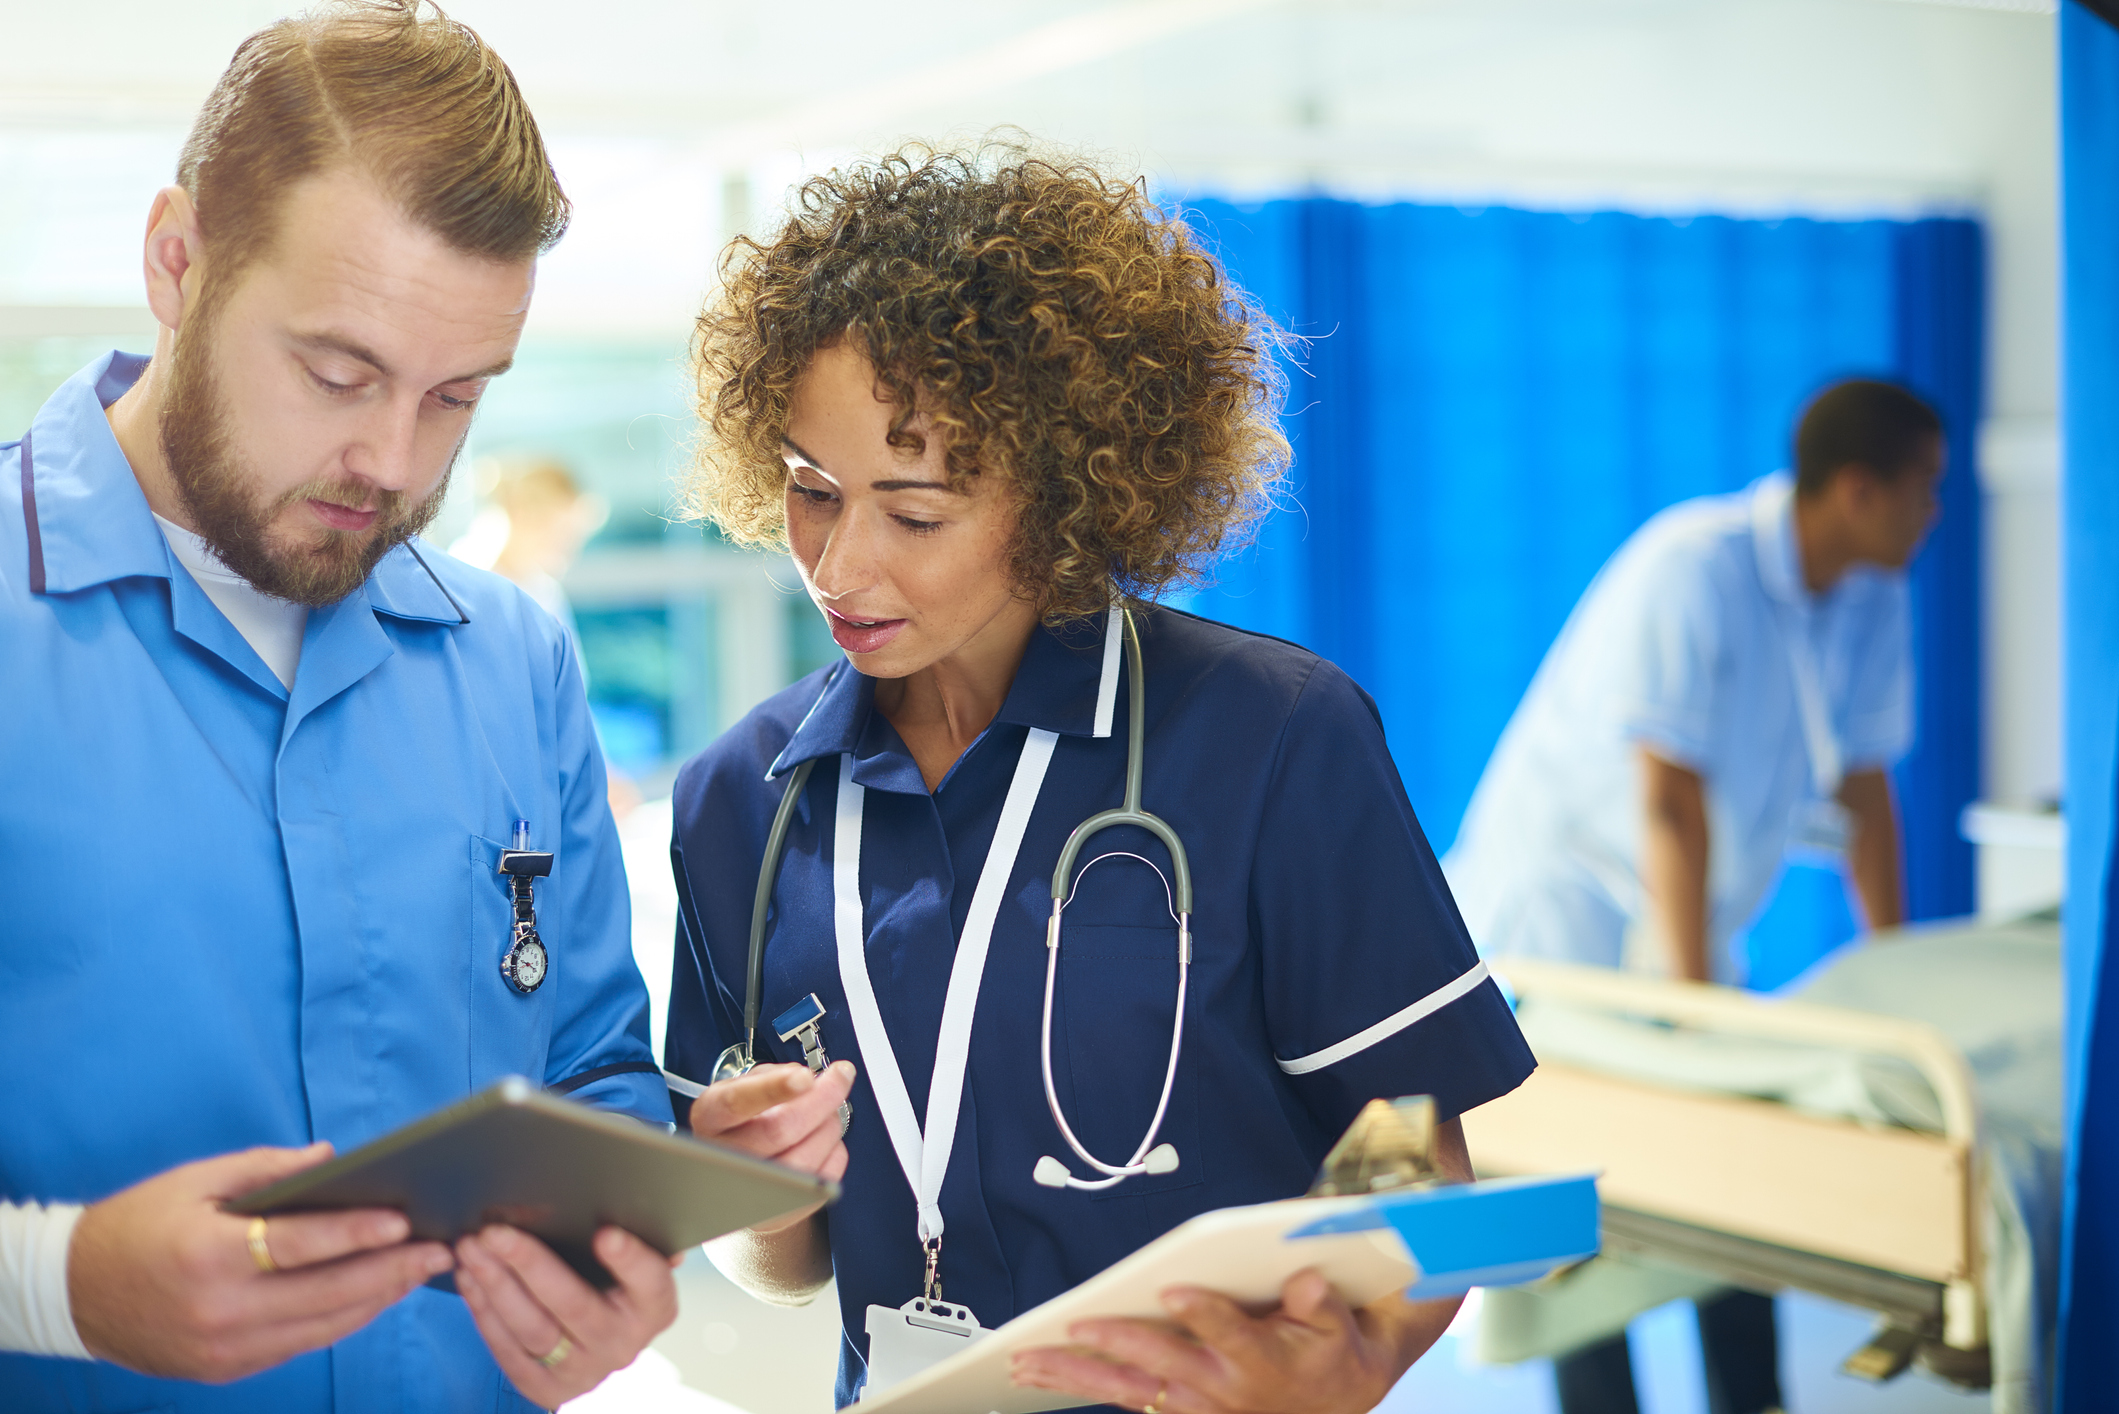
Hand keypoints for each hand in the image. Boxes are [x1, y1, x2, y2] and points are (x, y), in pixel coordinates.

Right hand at [67, 1143, 452, 1381]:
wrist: (71, 1293)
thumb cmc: (138, 1224)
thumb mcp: (195, 1181)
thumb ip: (267, 1169)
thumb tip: (335, 1159)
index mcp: (209, 1255)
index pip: (300, 1246)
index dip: (357, 1235)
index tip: (407, 1223)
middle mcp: (218, 1310)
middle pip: (325, 1295)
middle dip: (391, 1272)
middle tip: (441, 1251)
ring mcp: (221, 1348)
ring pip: (321, 1328)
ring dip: (377, 1300)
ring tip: (421, 1272)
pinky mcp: (224, 1369)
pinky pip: (299, 1344)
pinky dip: (342, 1320)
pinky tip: (374, 1296)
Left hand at [453, 1224, 677, 1406]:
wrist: (598, 1347)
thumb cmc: (614, 1286)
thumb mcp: (633, 1266)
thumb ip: (635, 1240)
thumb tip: (629, 1208)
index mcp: (654, 1308)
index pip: (650, 1281)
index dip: (629, 1260)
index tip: (605, 1234)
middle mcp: (622, 1344)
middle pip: (574, 1304)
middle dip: (530, 1264)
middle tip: (495, 1233)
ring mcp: (584, 1372)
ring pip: (533, 1329)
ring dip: (496, 1286)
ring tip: (471, 1250)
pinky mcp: (547, 1389)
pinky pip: (509, 1351)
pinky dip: (484, 1312)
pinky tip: (469, 1279)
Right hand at [688, 1061, 852, 1232]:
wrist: (735, 1167)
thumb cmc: (742, 1122)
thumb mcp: (743, 1086)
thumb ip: (771, 1077)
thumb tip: (808, 1083)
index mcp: (711, 1117)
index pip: (737, 1102)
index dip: (773, 1089)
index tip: (805, 1077)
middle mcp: (722, 1157)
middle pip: (780, 1130)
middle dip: (822, 1098)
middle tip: (841, 1077)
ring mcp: (749, 1190)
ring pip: (805, 1158)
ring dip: (829, 1126)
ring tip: (827, 1112)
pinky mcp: (779, 1213)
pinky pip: (824, 1178)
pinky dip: (833, 1151)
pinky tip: (822, 1139)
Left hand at [1009, 1270, 1419, 1413]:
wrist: (1336, 1403)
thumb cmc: (1328, 1352)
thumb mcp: (1339, 1324)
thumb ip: (1319, 1302)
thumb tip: (1303, 1280)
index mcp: (1260, 1358)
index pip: (1227, 1332)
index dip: (1202, 1312)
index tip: (1174, 1291)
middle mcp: (1220, 1385)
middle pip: (1159, 1362)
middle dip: (1115, 1341)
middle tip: (1073, 1324)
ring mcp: (1195, 1403)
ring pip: (1127, 1389)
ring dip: (1075, 1376)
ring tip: (1027, 1362)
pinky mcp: (1179, 1410)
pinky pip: (1124, 1399)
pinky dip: (1082, 1388)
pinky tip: (1044, 1375)